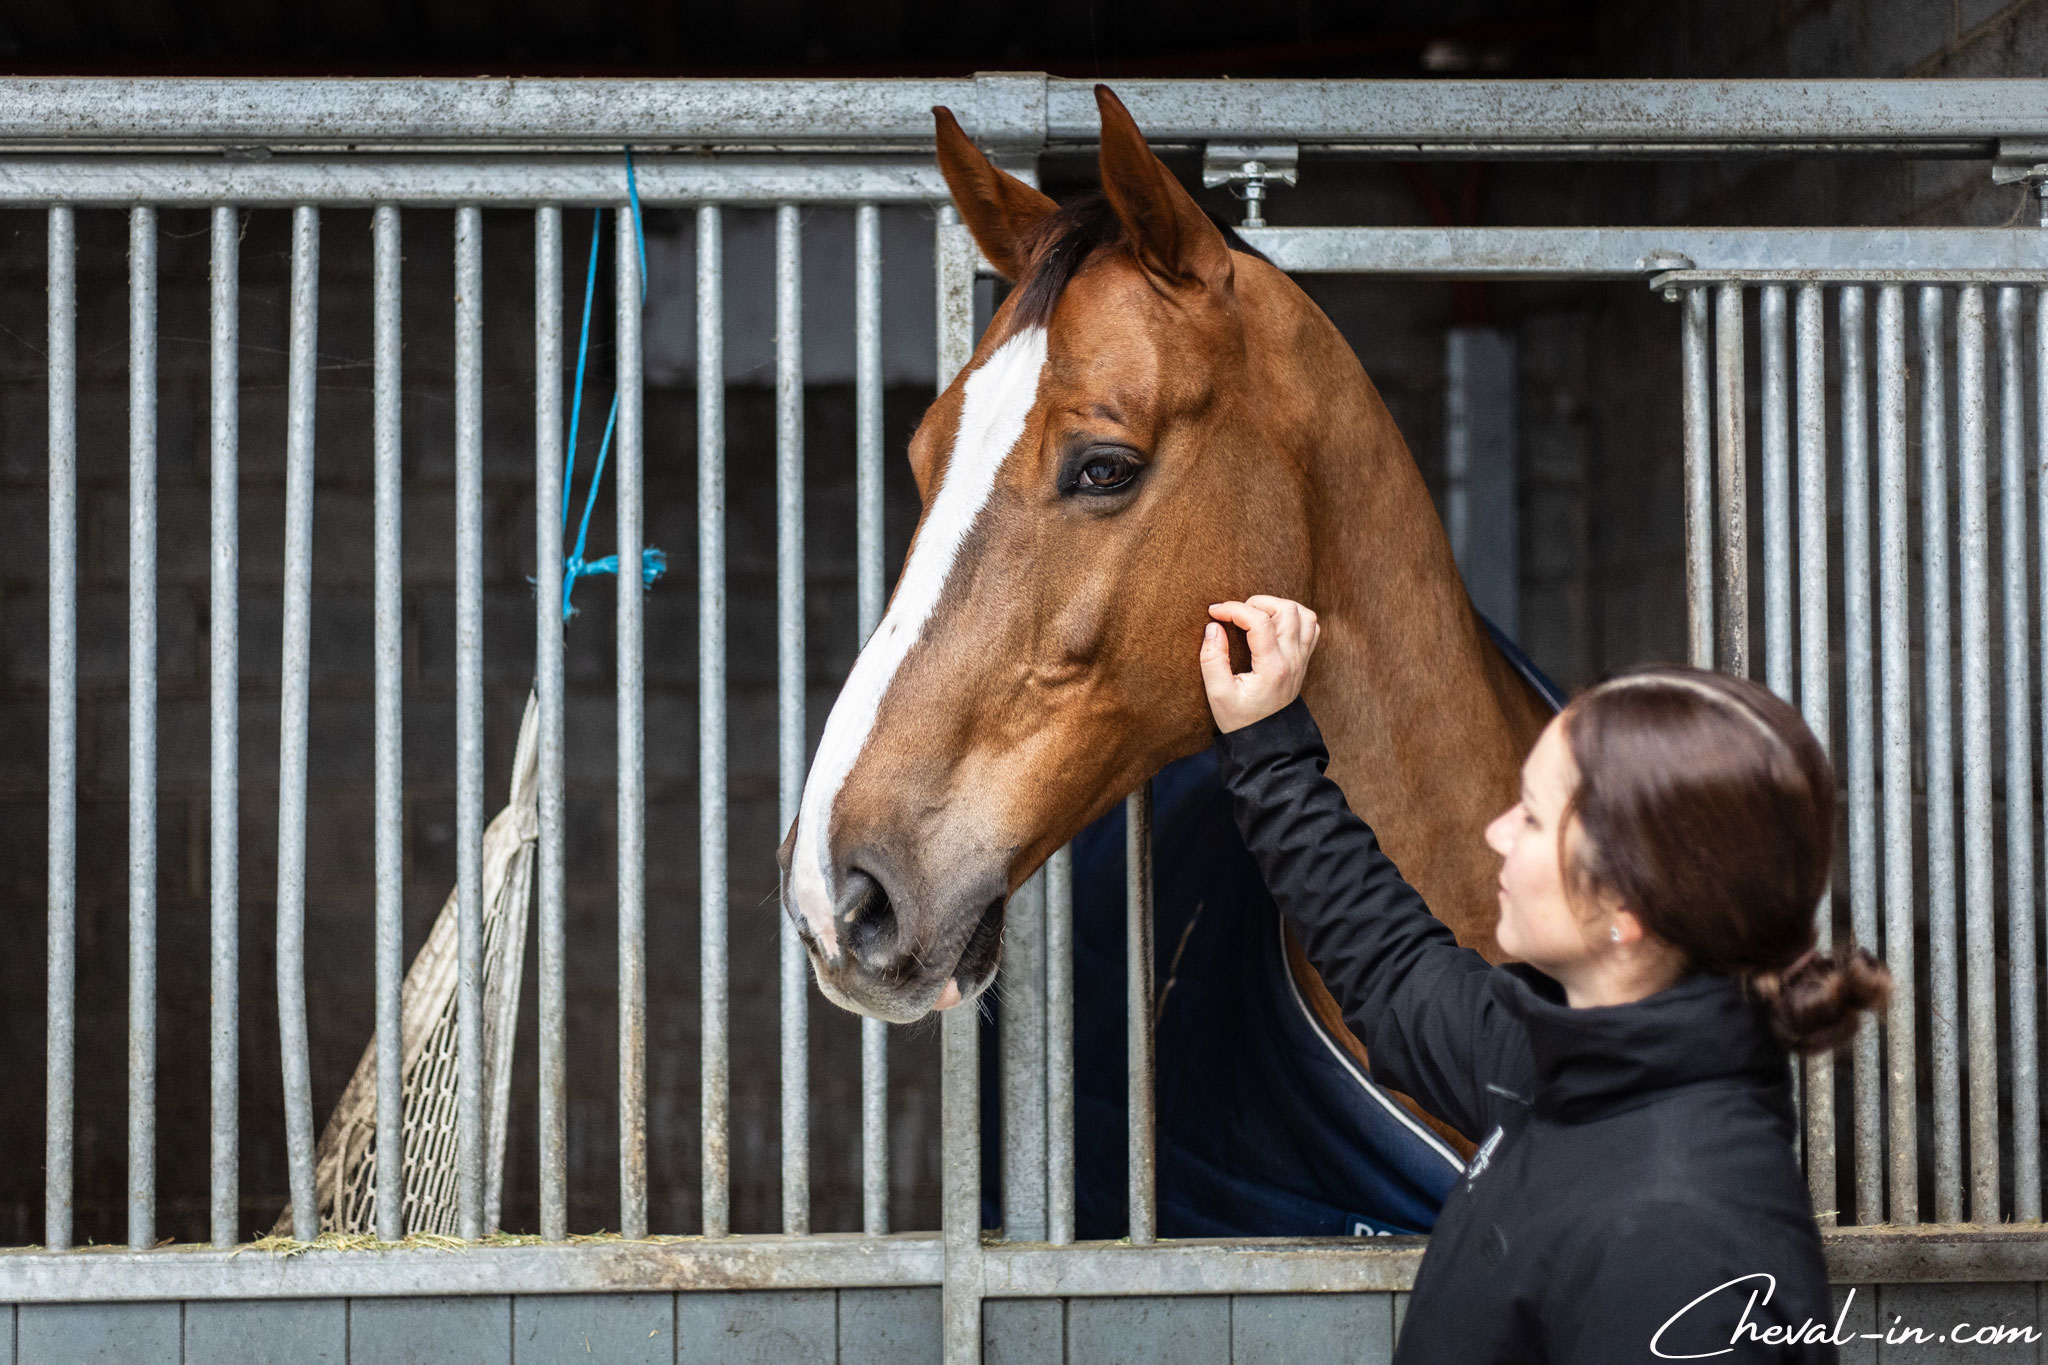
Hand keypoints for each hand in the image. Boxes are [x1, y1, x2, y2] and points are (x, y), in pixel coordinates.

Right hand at [1200, 596, 1320, 732]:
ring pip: (1304, 614)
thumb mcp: (1217, 694)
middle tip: (1236, 614)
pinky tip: (1273, 625)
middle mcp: (1292, 660)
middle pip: (1287, 610)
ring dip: (1279, 607)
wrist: (1266, 742)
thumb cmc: (1240, 720)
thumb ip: (1212, 659)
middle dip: (1258, 603)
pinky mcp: (1303, 660)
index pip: (1259, 621)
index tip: (1214, 612)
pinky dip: (1294, 618)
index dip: (1234, 609)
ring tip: (1256, 616)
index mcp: (1272, 668)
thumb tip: (1213, 627)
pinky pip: (1311, 627)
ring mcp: (1301, 660)